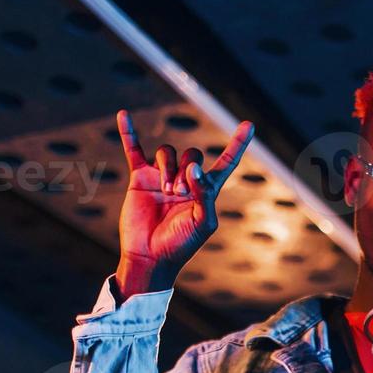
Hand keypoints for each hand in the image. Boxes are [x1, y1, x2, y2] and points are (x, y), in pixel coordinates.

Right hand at [114, 110, 253, 296]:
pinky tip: (124, 115)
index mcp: (206, 190)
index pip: (226, 162)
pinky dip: (129, 133)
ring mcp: (161, 177)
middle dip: (186, 171)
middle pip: (191, 154)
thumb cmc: (180, 244)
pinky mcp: (140, 179)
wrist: (150, 256)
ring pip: (166, 152)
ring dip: (167, 168)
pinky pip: (135, 150)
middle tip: (178, 194)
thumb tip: (193, 168)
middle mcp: (185, 180)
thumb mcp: (202, 223)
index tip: (248, 125)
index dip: (237, 144)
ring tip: (165, 191)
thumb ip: (205, 194)